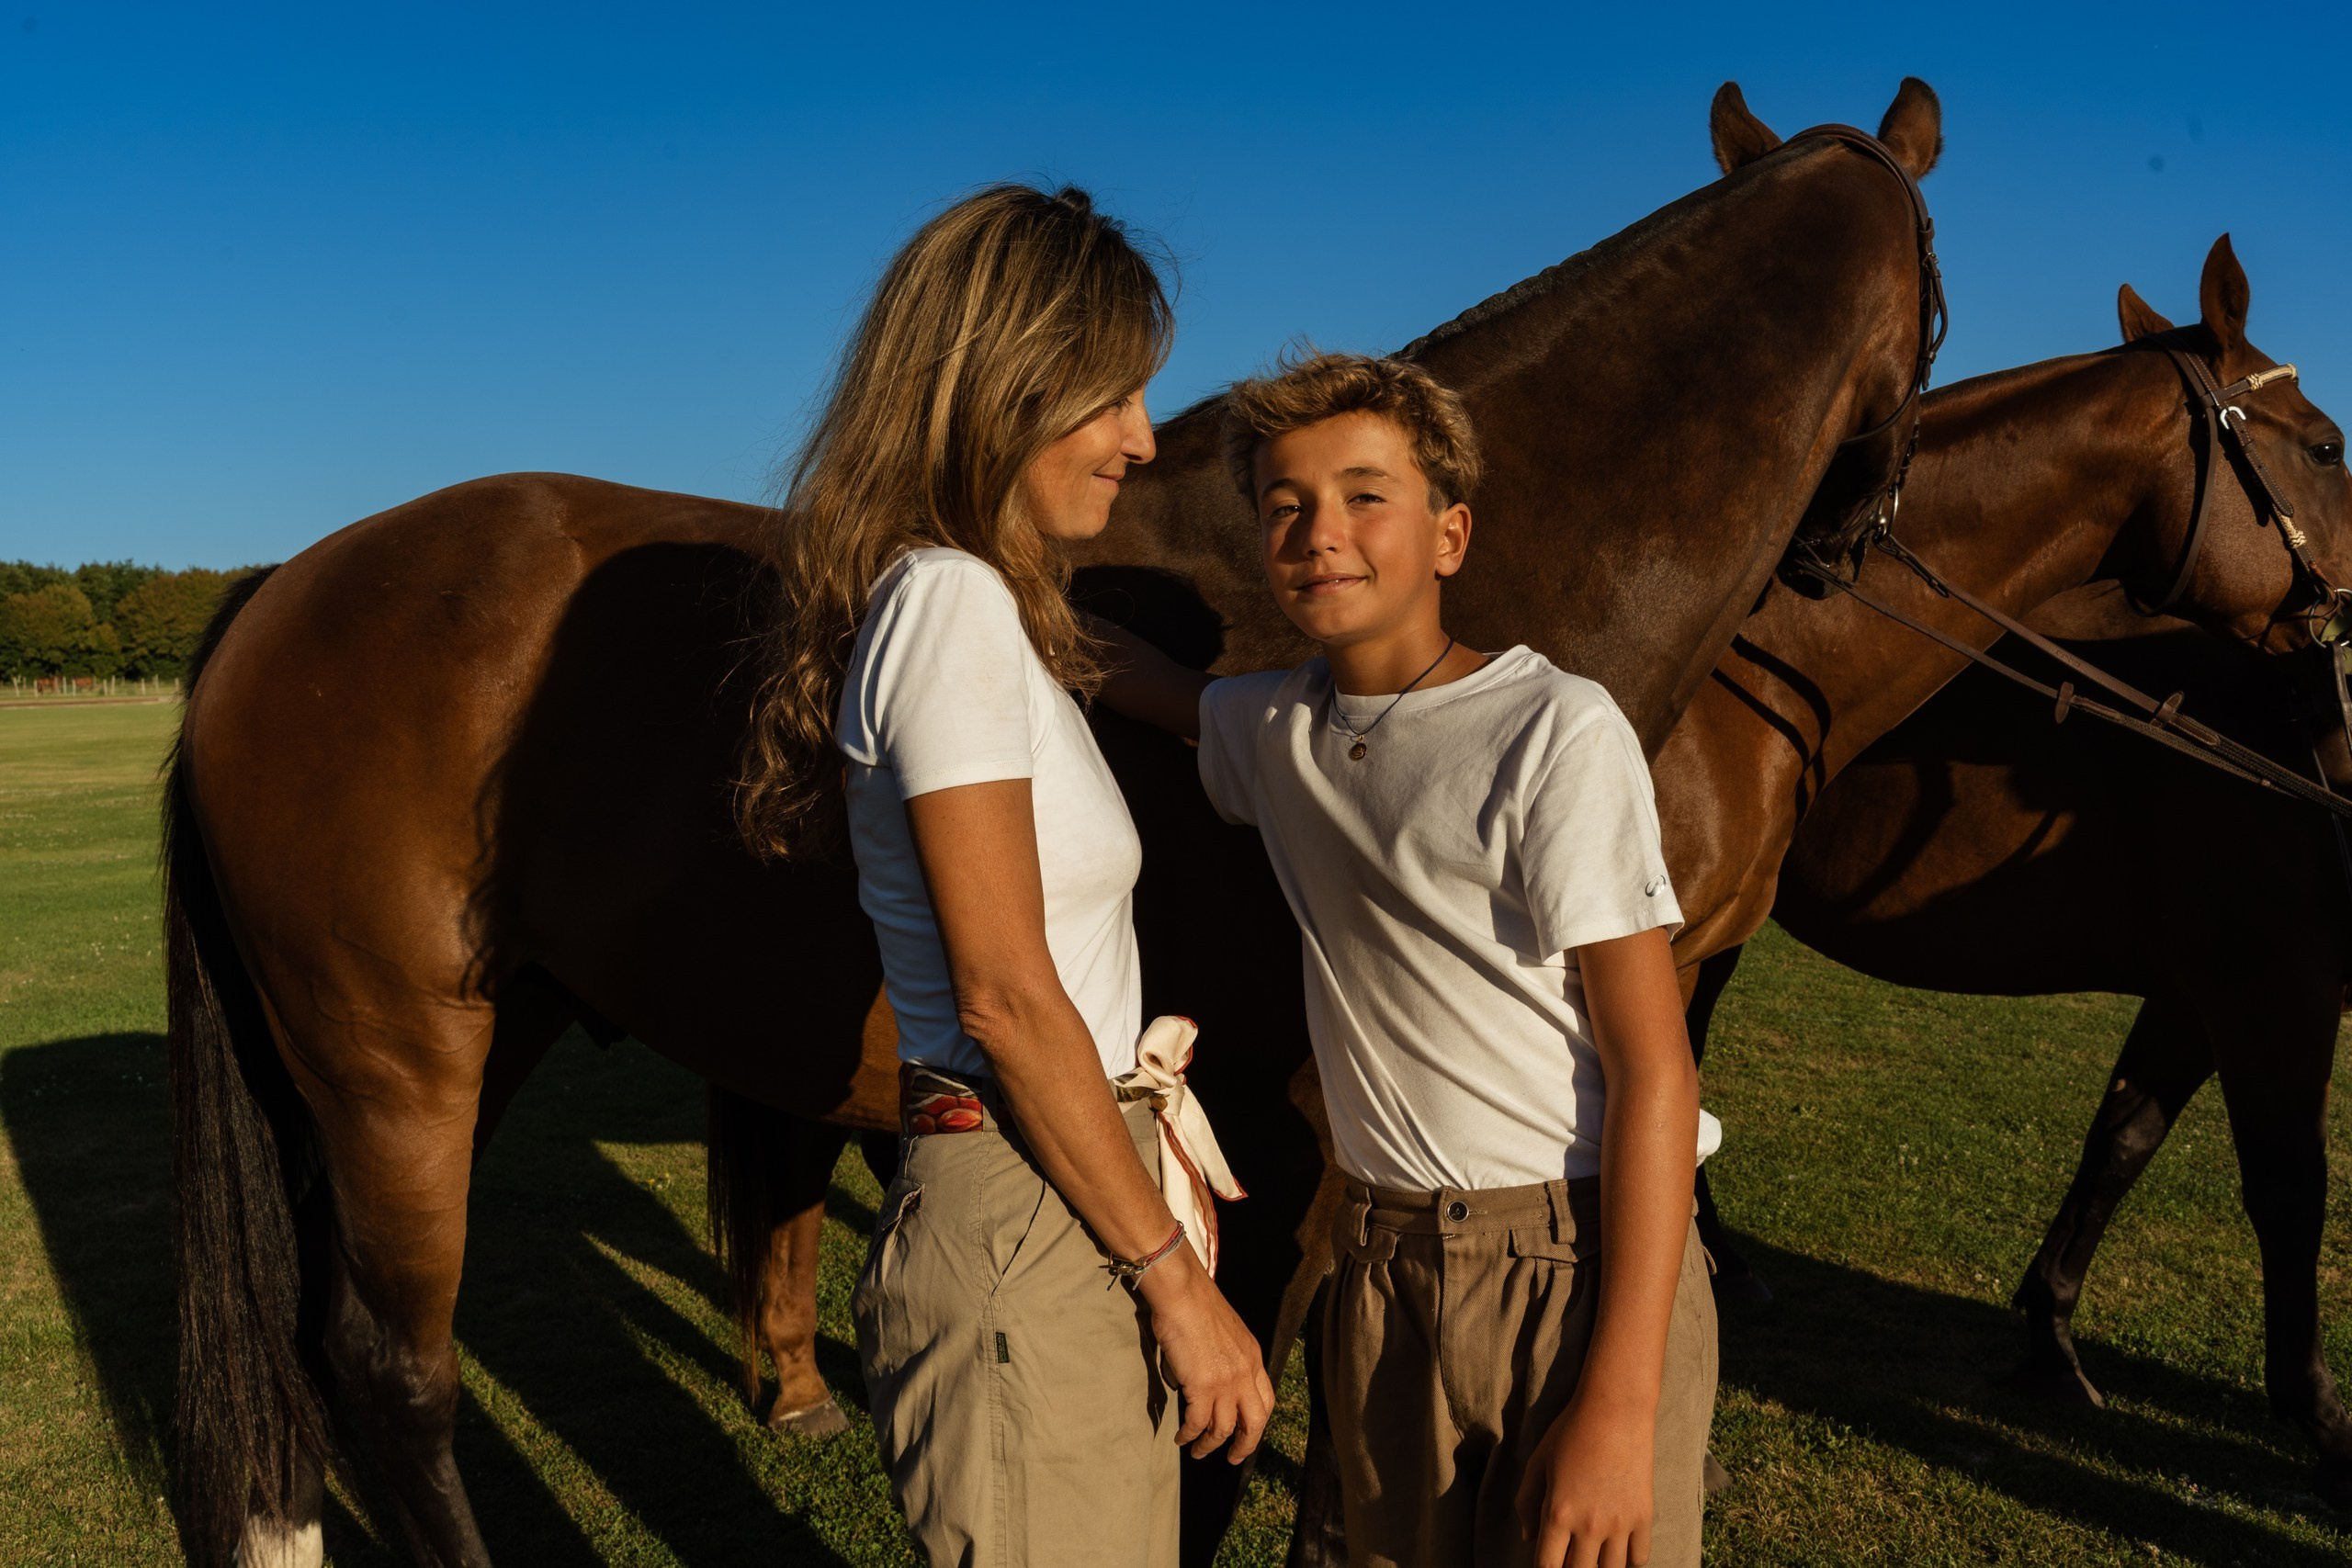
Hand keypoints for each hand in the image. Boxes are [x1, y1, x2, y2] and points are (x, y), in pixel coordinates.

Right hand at [1136, 1252, 1274, 1460]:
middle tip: (1232, 1458)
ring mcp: (1225, 1382)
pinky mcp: (1201, 1386)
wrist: (1183, 1293)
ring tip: (1198, 1452)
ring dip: (1210, 1445)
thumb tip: (1217, 1375)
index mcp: (1253, 1358)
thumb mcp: (1229, 1331)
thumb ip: (1230, 1356)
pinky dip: (1190, 1435)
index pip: (1266, 1400)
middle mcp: (1245, 1373)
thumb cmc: (1198, 1304)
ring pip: (1224, 1428)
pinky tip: (1181, 1438)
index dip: (1258, 1422)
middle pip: (1255, 1422)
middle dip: (1245, 1445)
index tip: (1248, 1434)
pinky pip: (1197, 1422)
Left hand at [1514, 1392, 1655, 1567]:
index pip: (1548, 1567)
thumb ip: (1527, 1503)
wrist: (1615, 1411)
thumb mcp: (1538, 1463)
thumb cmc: (1571, 1432)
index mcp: (1559, 1514)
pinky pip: (1639, 1559)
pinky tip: (1617, 1553)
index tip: (1547, 1564)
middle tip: (1569, 1556)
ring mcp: (1620, 1524)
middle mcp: (1590, 1526)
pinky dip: (1627, 1563)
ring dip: (1599, 1567)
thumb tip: (1528, 1538)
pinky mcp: (1644, 1517)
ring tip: (1592, 1556)